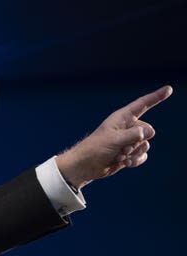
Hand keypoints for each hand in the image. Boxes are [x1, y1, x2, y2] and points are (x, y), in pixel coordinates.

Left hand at [56, 85, 171, 188]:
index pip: (142, 105)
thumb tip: (150, 131)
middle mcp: (127, 127)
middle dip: (138, 142)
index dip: (156, 97)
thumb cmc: (95, 149)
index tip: (169, 89)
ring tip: (120, 155)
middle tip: (122, 148)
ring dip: (134, 153)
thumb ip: (133, 134)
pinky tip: (124, 163)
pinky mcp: (129, 153)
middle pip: (148, 131)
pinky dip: (134, 160)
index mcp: (122, 118)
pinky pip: (142, 156)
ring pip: (145, 145)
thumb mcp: (114, 140)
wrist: (86, 166)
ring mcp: (129, 141)